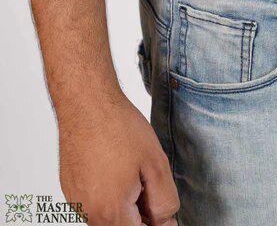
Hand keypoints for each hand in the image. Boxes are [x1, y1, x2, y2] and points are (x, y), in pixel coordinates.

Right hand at [58, 91, 178, 224]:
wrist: (87, 103)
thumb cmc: (120, 128)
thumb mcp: (156, 164)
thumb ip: (164, 201)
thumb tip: (165, 222)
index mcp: (111, 211)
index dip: (156, 222)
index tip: (162, 205)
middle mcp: (88, 212)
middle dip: (141, 214)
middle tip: (149, 182)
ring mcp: (76, 201)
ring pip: (109, 216)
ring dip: (126, 203)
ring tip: (133, 169)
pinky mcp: (70, 188)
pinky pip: (95, 202)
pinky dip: (110, 192)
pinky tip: (117, 165)